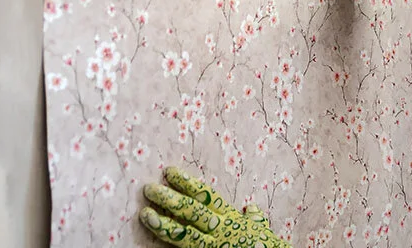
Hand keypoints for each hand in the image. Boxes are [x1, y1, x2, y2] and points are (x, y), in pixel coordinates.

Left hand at [139, 166, 289, 247]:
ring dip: (163, 224)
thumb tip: (250, 208)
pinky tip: (158, 240)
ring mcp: (214, 246)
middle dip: (170, 199)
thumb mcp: (262, 230)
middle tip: (148, 188)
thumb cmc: (266, 247)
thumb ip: (254, 218)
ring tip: (144, 214)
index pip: (206, 195)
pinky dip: (172, 246)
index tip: (169, 172)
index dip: (187, 183)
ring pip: (185, 234)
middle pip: (192, 211)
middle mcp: (221, 229)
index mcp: (231, 217)